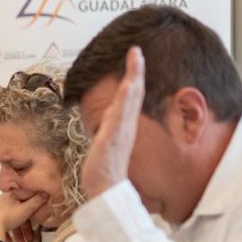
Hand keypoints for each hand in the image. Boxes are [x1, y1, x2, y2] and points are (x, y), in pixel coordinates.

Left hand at [0, 192, 45, 241]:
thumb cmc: (6, 217)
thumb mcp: (26, 209)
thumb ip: (36, 201)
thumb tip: (44, 193)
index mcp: (9, 196)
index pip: (24, 202)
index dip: (31, 213)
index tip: (34, 220)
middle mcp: (0, 202)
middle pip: (17, 215)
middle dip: (24, 228)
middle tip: (29, 237)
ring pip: (9, 222)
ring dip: (17, 233)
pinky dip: (6, 234)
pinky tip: (10, 240)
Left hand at [80, 46, 145, 200]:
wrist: (106, 191)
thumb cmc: (104, 171)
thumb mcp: (104, 144)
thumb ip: (107, 131)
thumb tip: (106, 122)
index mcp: (122, 126)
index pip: (130, 97)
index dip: (133, 77)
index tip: (134, 58)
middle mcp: (125, 126)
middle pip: (133, 93)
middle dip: (135, 71)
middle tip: (136, 50)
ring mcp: (120, 132)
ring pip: (129, 101)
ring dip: (133, 79)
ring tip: (135, 59)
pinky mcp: (112, 140)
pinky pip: (121, 117)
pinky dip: (126, 101)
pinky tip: (129, 87)